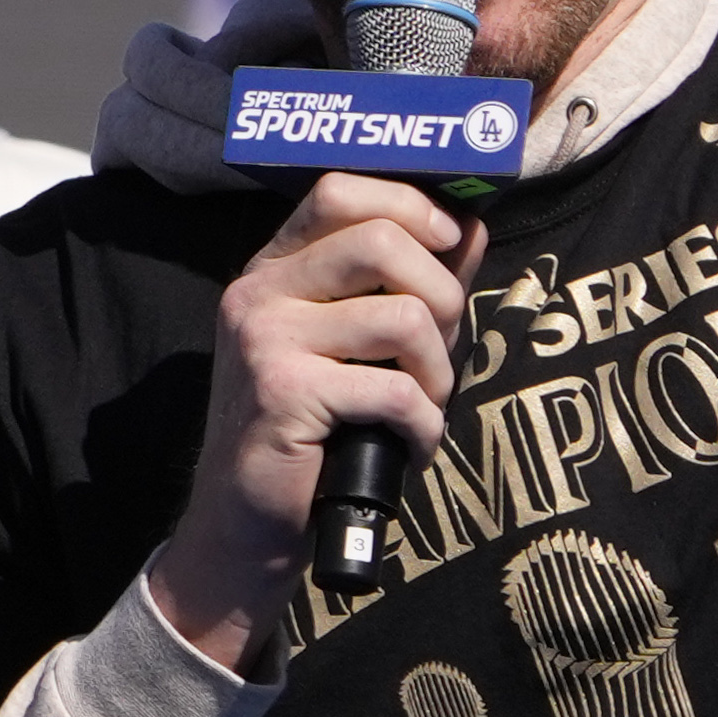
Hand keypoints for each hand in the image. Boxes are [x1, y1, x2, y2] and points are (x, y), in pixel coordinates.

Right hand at [152, 173, 482, 667]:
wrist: (245, 526)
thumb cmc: (312, 434)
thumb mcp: (358, 349)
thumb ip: (411, 284)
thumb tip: (472, 228)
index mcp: (273, 270)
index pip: (339, 190)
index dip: (409, 205)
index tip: (451, 241)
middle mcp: (258, 293)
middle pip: (380, 241)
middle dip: (441, 297)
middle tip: (441, 351)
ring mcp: (265, 340)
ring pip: (400, 316)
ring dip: (437, 371)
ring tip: (424, 406)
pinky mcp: (283, 393)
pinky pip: (393, 390)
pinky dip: (423, 425)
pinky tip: (411, 446)